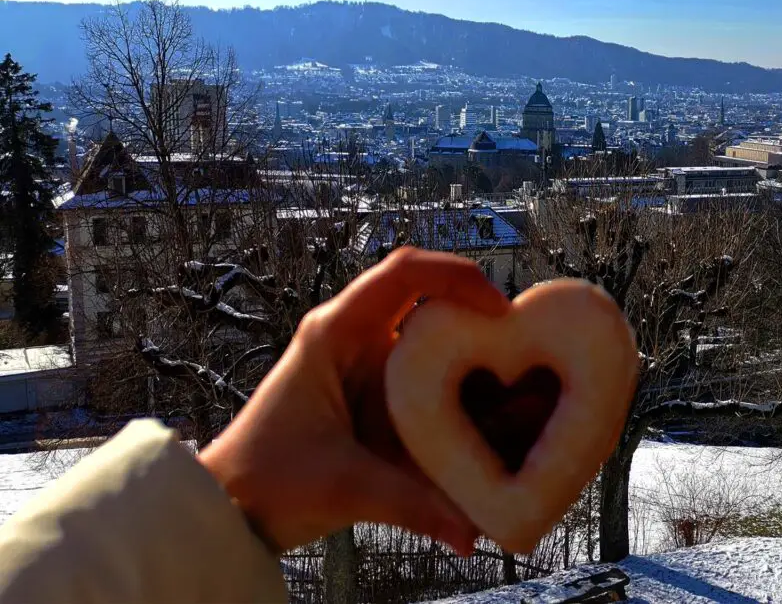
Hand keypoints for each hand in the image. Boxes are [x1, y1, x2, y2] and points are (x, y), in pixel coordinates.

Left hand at [197, 247, 509, 553]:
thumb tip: (472, 532)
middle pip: (431, 304)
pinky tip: (490, 424)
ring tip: (523, 397)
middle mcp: (355, 338)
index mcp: (335, 334)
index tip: (499, 311)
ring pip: (434, 344)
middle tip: (526, 355)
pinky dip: (461, 396)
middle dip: (481, 324)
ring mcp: (367, 365)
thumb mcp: (343, 486)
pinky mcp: (376, 395)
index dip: (457, 278)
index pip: (404, 273)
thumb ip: (412, 506)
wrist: (231, 504)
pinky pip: (428, 381)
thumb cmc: (264, 478)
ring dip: (476, 365)